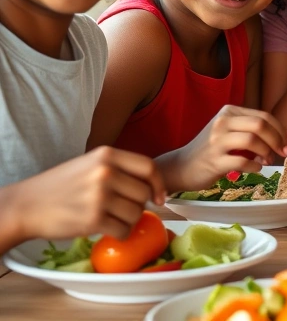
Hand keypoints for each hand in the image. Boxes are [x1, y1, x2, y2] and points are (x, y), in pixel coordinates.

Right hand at [6, 147, 164, 242]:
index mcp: (106, 155)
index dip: (158, 184)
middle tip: (121, 210)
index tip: (159, 197)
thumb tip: (151, 186)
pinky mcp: (93, 219)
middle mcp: (106, 172)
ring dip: (128, 221)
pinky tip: (107, 230)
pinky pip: (123, 230)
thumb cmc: (59, 186)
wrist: (26, 205)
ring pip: (136, 214)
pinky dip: (120, 234)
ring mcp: (100, 195)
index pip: (148, 167)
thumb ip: (118, 169)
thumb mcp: (88, 165)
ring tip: (110, 219)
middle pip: (144, 193)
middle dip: (138, 206)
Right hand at [169, 105, 286, 191]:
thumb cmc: (213, 150)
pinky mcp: (213, 160)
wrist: (182, 166)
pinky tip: (255, 168)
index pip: (264, 116)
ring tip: (267, 161)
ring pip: (252, 140)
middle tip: (283, 153)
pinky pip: (242, 161)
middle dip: (277, 140)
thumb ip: (257, 133)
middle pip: (260, 125)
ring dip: (266, 152)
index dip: (282, 130)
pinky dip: (255, 166)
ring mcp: (216, 140)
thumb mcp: (233, 134)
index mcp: (230, 112)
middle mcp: (222, 122)